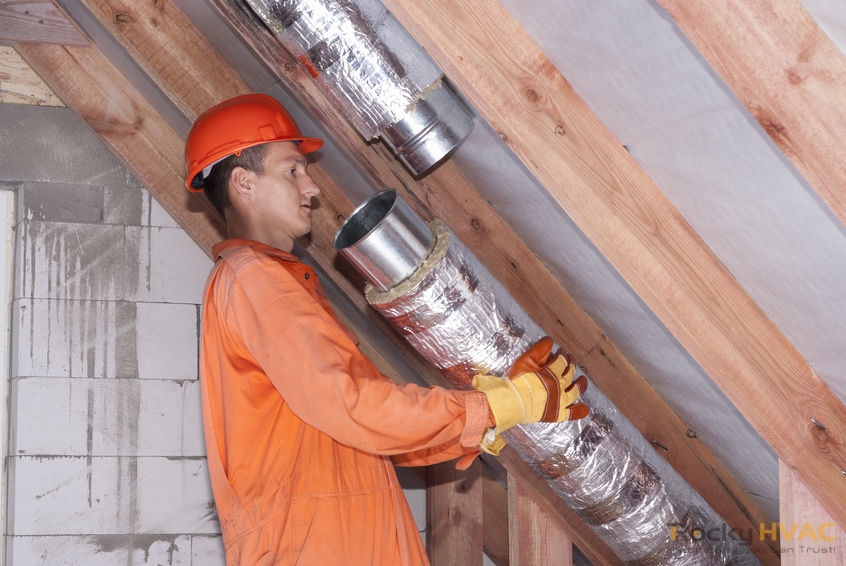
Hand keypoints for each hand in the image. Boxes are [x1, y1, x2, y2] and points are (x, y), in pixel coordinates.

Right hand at [472, 337, 588, 453]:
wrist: (510, 402)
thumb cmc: (516, 381)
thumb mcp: (526, 360)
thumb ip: (539, 349)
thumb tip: (550, 340)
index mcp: (553, 373)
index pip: (562, 361)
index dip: (562, 355)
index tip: (561, 351)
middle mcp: (560, 387)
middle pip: (570, 373)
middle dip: (571, 365)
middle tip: (570, 361)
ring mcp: (560, 402)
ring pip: (575, 391)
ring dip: (581, 384)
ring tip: (583, 380)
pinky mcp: (557, 414)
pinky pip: (572, 413)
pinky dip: (579, 411)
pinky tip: (585, 409)